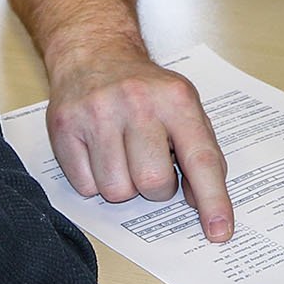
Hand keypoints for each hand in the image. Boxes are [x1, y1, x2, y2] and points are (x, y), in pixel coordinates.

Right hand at [45, 48, 232, 240]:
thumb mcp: (184, 107)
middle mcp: (136, 103)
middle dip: (155, 187)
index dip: (212, 200)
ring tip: (122, 154)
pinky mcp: (64, 125)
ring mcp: (97, 113)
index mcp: (176, 100)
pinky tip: (98, 152)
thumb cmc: (144, 89)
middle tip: (150, 163)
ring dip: (123, 184)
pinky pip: (84, 187)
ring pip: (116, 191)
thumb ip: (200, 153)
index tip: (219, 231)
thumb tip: (200, 203)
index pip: (200, 159)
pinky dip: (94, 180)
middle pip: (152, 183)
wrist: (93, 52)